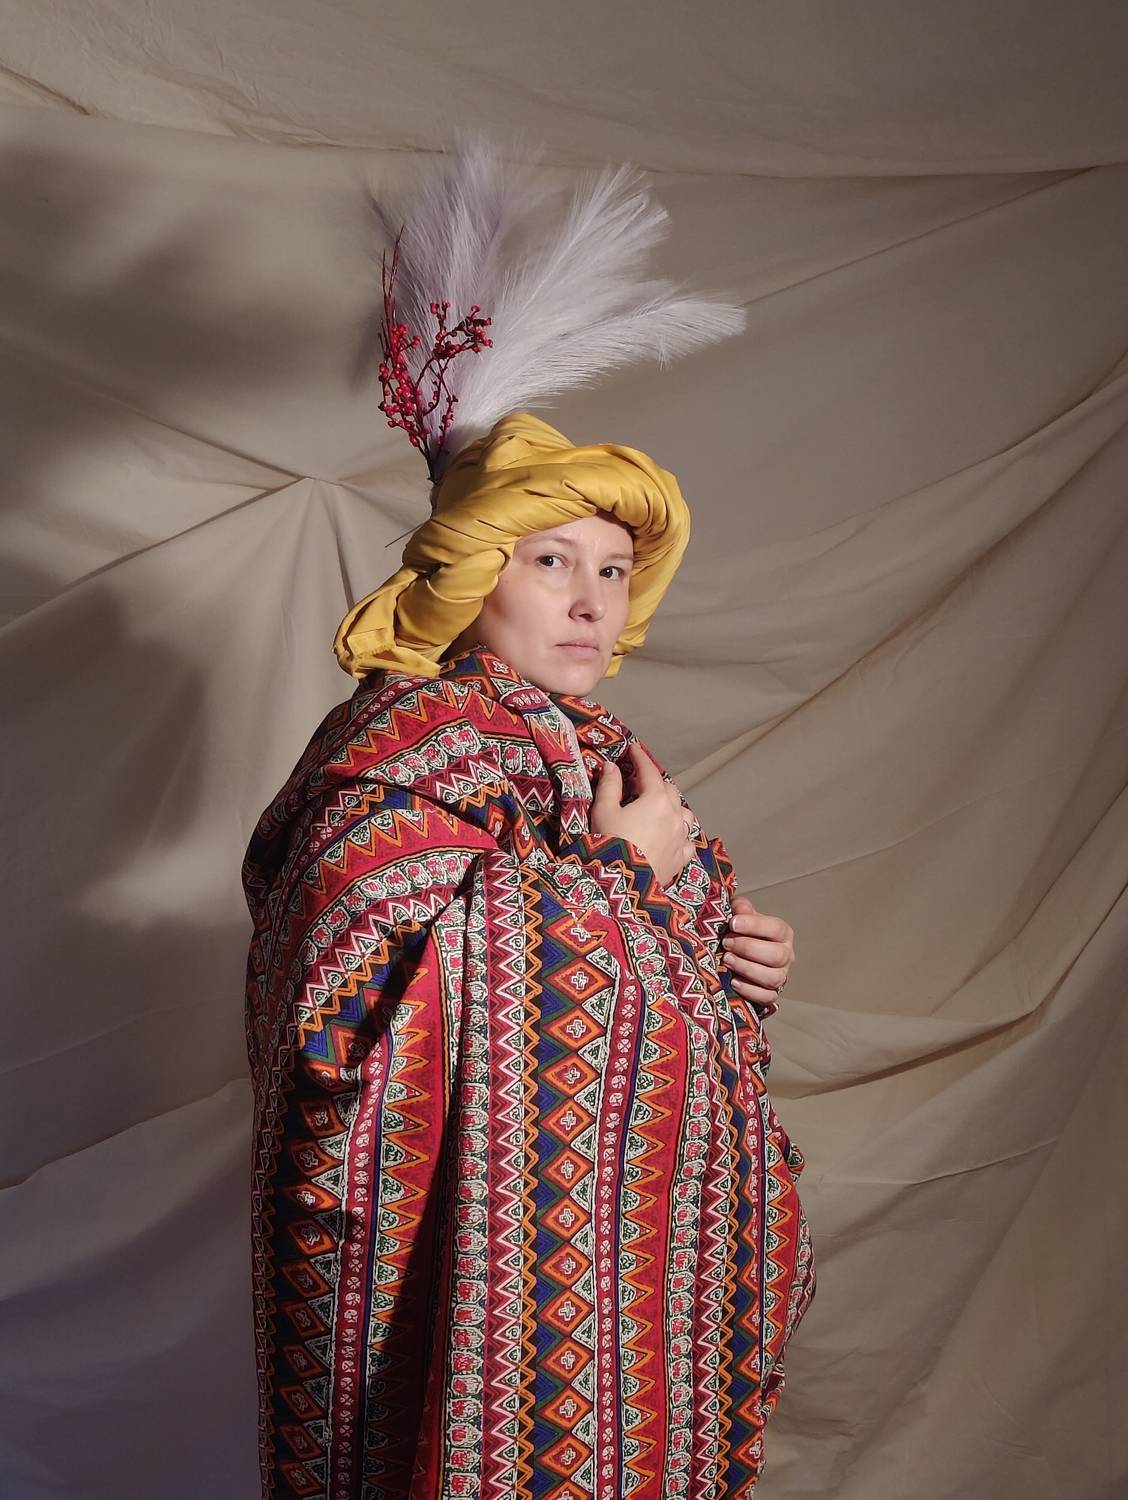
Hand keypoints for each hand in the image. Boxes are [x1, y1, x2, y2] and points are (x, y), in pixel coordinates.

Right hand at [589, 741, 696, 886]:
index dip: (640, 758)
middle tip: (641, 782)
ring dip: (673, 806)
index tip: (633, 748)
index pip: (649, 771)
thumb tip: (612, 767)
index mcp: (655, 799)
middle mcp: (674, 815)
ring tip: (661, 808)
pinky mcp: (681, 857)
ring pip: (684, 813)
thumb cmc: (610, 843)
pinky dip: (682, 834)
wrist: (621, 883)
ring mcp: (681, 837)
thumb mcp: (603, 811)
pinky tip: (675, 836)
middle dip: (655, 783)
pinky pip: (688, 841)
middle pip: (669, 790)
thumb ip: (609, 785)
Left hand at [721, 895, 794, 1008]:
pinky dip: (750, 990)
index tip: (733, 923)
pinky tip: (733, 981)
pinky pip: (767, 997)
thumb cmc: (741, 933)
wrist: (739, 955)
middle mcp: (786, 955)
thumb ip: (740, 908)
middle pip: (776, 955)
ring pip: (773, 977)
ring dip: (747, 968)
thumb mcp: (740, 917)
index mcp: (782, 933)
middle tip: (726, 943)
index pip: (776, 928)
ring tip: (726, 959)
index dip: (754, 925)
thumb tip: (740, 908)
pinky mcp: (772, 994)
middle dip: (748, 948)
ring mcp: (781, 976)